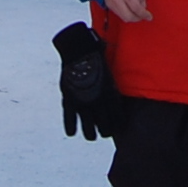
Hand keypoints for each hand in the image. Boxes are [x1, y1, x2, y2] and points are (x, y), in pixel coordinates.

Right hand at [54, 21, 123, 139]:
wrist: (80, 50)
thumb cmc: (97, 59)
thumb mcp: (108, 75)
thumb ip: (111, 90)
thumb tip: (114, 97)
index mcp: (111, 96)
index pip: (118, 119)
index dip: (118, 125)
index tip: (117, 127)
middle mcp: (99, 103)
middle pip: (105, 129)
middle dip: (105, 132)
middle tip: (104, 132)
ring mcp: (84, 104)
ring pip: (89, 130)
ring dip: (91, 134)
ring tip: (91, 136)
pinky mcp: (70, 101)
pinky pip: (70, 121)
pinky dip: (71, 128)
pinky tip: (72, 132)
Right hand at [101, 0, 149, 24]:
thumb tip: (143, 5)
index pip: (136, 8)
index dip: (144, 14)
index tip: (149, 17)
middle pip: (129, 16)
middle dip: (138, 18)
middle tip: (143, 16)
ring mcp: (111, 3)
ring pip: (123, 17)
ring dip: (132, 17)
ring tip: (137, 13)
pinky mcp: (108, 4)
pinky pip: (118, 14)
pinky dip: (126, 14)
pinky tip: (130, 10)